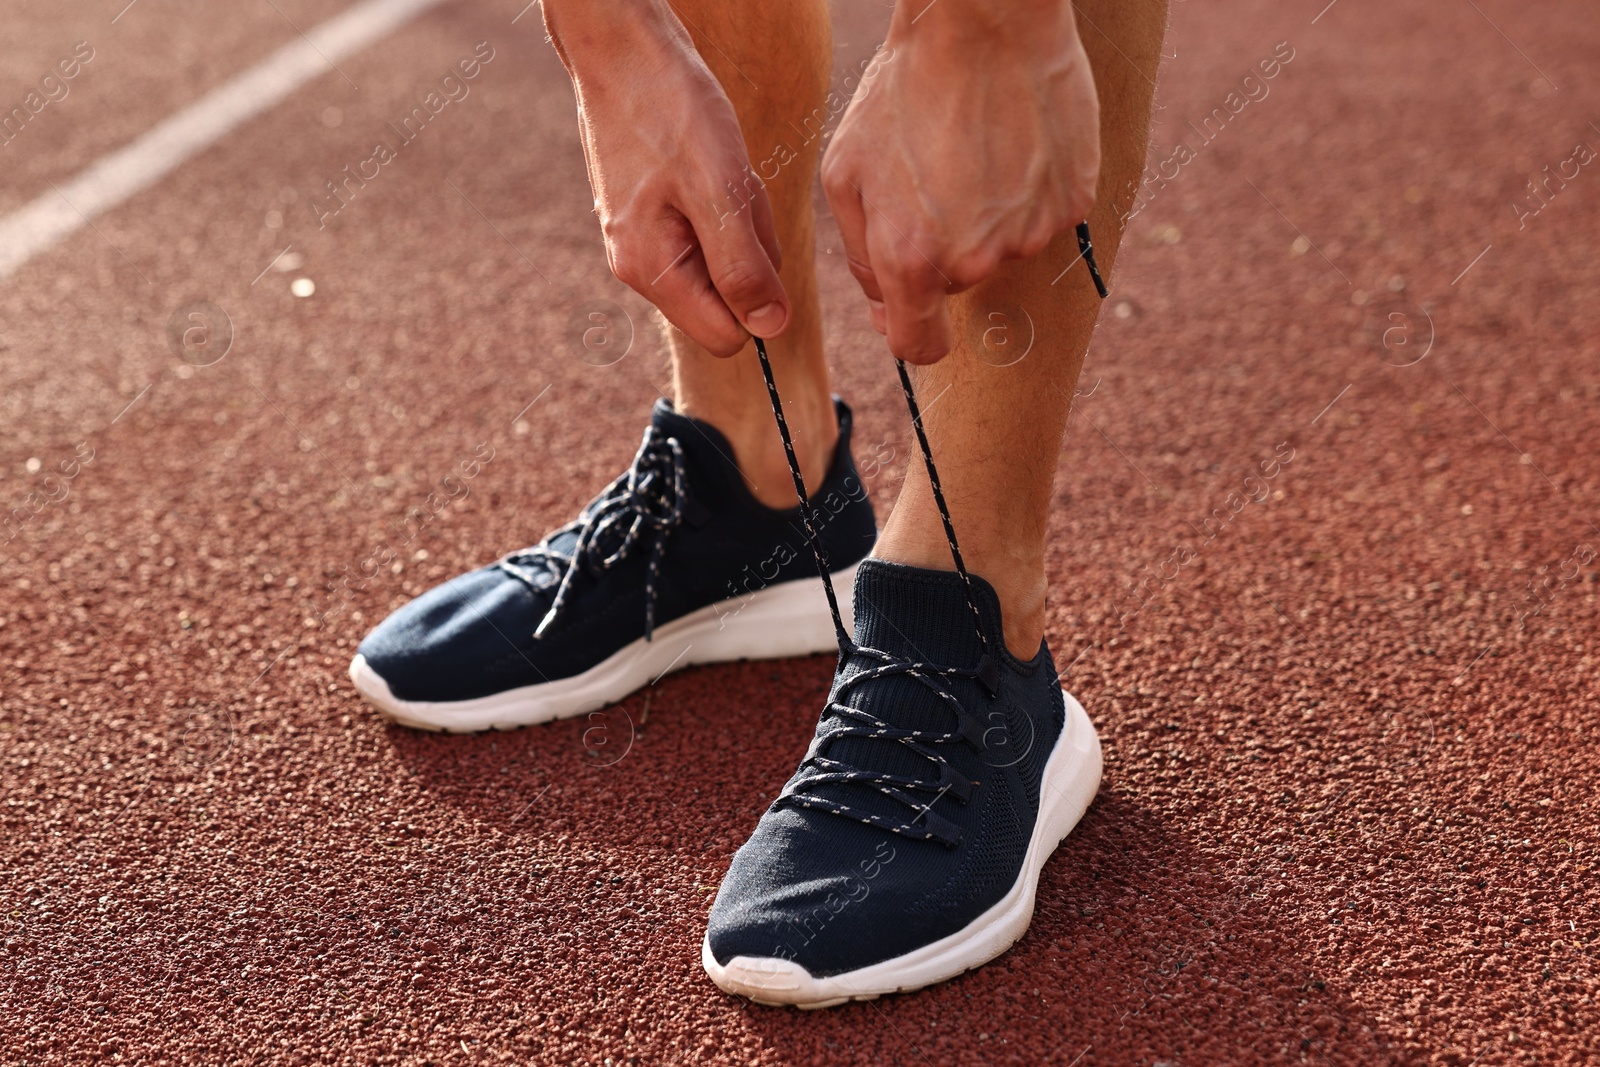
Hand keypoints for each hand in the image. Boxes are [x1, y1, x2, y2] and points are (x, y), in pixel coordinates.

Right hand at [543, 0, 787, 355]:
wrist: (623, 46)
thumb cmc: (670, 108)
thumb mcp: (721, 190)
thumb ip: (744, 267)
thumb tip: (770, 329)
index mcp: (652, 271)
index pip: (726, 336)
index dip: (758, 298)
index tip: (756, 238)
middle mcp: (639, 266)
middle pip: (726, 296)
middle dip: (749, 252)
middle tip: (734, 190)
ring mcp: (642, 240)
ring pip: (722, 257)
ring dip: (739, 218)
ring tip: (718, 166)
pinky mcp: (650, 214)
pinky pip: (709, 226)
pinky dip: (724, 197)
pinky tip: (707, 158)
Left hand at [821, 1, 1100, 363]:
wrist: (984, 23)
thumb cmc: (902, 91)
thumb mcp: (845, 173)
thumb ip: (861, 255)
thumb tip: (885, 305)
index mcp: (911, 259)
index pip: (918, 346)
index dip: (908, 330)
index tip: (904, 308)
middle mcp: (975, 259)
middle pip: (954, 286)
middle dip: (938, 249)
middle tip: (932, 178)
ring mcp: (1029, 233)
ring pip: (999, 249)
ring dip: (983, 217)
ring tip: (972, 150)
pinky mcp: (1071, 203)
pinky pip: (1040, 217)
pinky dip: (1026, 193)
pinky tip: (1011, 144)